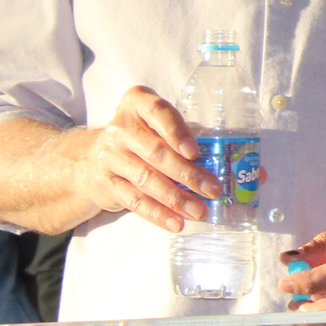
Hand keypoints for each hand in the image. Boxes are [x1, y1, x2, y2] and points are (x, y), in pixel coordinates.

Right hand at [70, 86, 214, 231]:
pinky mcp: (105, 182)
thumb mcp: (159, 125)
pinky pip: (134, 200)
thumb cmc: (143, 137)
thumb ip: (187, 135)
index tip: (194, 152)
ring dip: (176, 199)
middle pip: (157, 152)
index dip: (176, 132)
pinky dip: (157, 214)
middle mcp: (120, 127)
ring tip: (199, 211)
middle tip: (212, 190)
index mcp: (138, 103)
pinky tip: (175, 222)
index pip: (158, 112)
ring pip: (147, 179)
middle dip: (188, 174)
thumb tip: (230, 162)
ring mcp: (109, 155)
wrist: (94, 158)